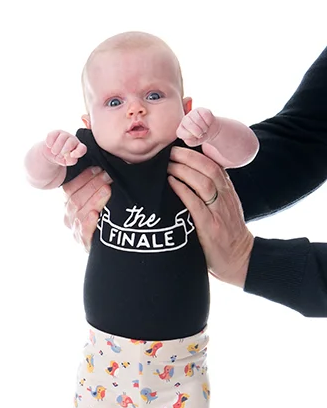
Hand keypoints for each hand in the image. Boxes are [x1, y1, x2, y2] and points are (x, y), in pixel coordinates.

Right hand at [43, 130, 87, 165]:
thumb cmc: (61, 157)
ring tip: (54, 152)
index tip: (71, 155)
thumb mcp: (66, 162)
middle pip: (71, 142)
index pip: (82, 148)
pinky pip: (52, 136)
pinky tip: (50, 146)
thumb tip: (71, 155)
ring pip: (62, 138)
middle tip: (59, 155)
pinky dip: (49, 143)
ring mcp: (65, 135)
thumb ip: (71, 160)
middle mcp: (73, 140)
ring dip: (56, 148)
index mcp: (78, 148)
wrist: (51, 153)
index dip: (77, 152)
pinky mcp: (56, 132)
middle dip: (63, 151)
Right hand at [61, 166, 111, 250]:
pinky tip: (95, 214)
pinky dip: (88, 222)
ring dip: (94, 199)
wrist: (109, 248)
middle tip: (108, 176)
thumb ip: (98, 188)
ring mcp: (75, 230)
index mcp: (69, 204)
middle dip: (93, 185)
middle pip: (75, 199)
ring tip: (107, 190)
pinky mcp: (84, 243)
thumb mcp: (98, 202)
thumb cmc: (105, 219)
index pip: (70, 188)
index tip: (98, 168)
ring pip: (79, 212)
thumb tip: (106, 168)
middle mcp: (68, 217)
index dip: (83, 177)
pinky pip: (83, 231)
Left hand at [168, 146, 253, 286]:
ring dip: (183, 171)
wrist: (240, 260)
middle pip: (209, 170)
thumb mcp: (223, 209)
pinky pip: (196, 205)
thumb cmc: (225, 234)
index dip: (197, 154)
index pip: (215, 166)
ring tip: (167, 165)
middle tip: (169, 151)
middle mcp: (226, 199)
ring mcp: (219, 213)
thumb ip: (211, 193)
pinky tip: (171, 183)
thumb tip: (187, 175)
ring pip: (204, 183)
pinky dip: (183, 191)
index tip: (179, 146)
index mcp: (228, 193)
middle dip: (188, 157)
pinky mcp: (211, 228)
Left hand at [176, 107, 220, 146]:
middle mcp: (184, 121)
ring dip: (204, 127)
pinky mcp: (200, 109)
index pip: (180, 133)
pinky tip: (207, 123)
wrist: (210, 129)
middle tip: (202, 133)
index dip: (191, 136)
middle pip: (189, 124)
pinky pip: (205, 114)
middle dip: (198, 131)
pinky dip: (209, 121)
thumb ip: (191, 142)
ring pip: (198, 119)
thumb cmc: (201, 136)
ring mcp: (191, 114)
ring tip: (205, 129)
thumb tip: (188, 139)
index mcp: (180, 130)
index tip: (196, 138)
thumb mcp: (196, 142)